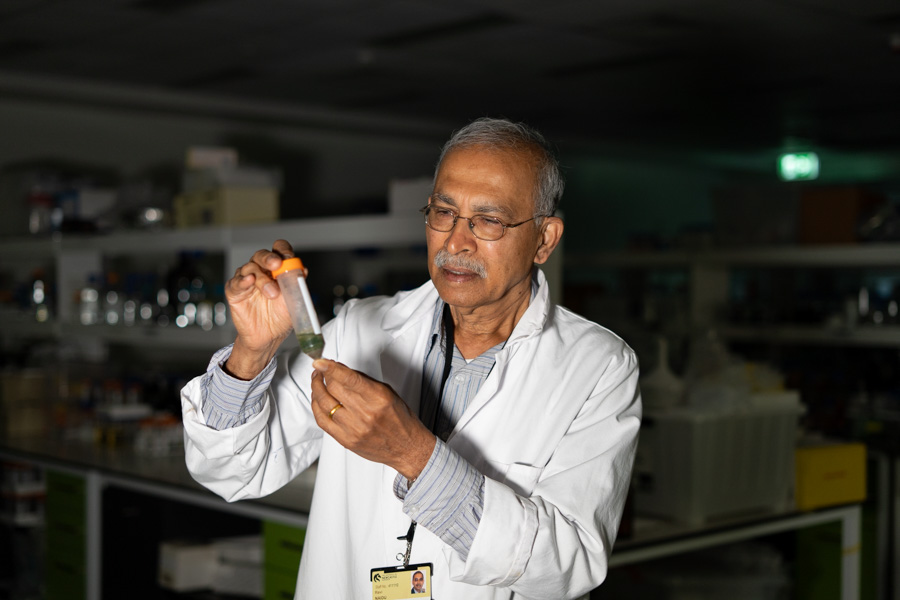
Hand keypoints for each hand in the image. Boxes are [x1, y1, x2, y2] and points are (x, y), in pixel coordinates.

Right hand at [224, 239, 297, 378]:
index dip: (283, 250)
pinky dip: (242, 281)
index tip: (288, 256)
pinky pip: (235, 283)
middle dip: (269, 258)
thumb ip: (297, 285)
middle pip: (261, 255)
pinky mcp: (234, 292)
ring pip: (250, 268)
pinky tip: (249, 282)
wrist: (268, 337)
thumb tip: (303, 270)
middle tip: (276, 264)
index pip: (278, 250)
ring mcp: (247, 280)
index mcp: (276, 270)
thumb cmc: (280, 317)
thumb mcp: (294, 301)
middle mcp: (261, 271)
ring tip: (272, 293)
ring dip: (262, 279)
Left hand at [310, 359, 435, 479]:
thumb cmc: (400, 420)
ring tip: (316, 381)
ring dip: (316, 389)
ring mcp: (354, 429)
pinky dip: (316, 407)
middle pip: (333, 389)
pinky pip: (323, 421)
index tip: (320, 362)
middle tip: (321, 369)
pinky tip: (317, 399)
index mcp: (378, 398)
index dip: (330, 368)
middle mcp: (365, 414)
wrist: (407, 448)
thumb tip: (341, 370)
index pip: (349, 379)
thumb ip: (363, 381)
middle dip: (323, 376)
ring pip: (324, 404)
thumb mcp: (388, 393)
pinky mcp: (346, 441)